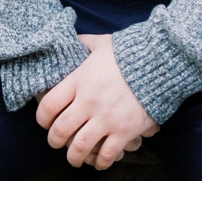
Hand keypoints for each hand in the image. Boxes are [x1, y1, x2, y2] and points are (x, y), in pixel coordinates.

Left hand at [36, 34, 158, 170]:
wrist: (159, 62)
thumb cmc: (128, 53)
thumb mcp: (102, 43)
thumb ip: (83, 43)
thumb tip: (70, 40)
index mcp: (80, 80)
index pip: (49, 105)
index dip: (41, 118)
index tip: (44, 122)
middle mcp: (89, 101)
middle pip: (60, 130)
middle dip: (54, 141)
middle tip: (57, 142)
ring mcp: (107, 118)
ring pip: (80, 147)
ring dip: (74, 157)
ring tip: (74, 158)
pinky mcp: (124, 131)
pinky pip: (107, 155)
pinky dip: (100, 163)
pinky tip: (99, 162)